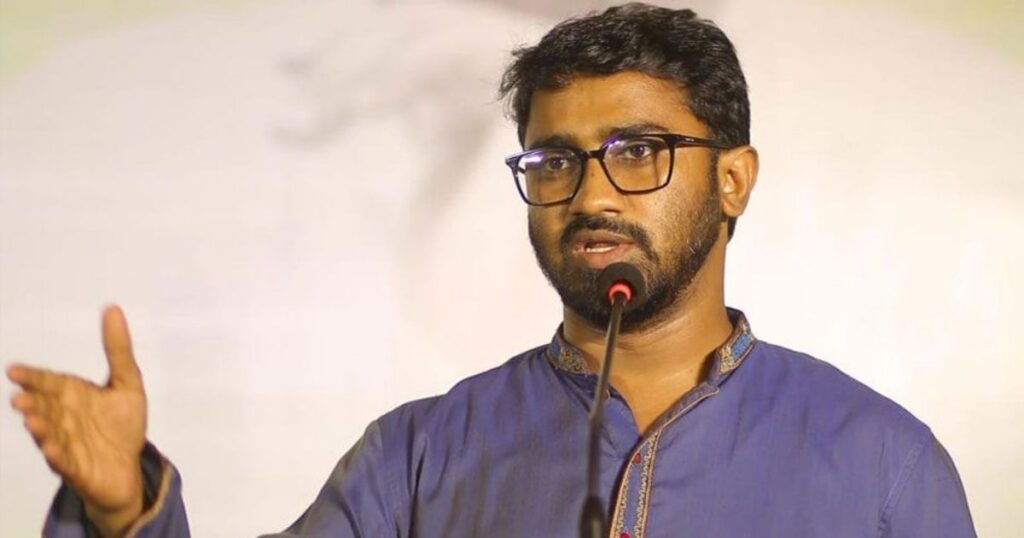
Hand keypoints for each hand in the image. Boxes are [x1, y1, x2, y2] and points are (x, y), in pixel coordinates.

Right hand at [7, 305, 147, 536]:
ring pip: (48, 434)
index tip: (13, 370)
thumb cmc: (121, 424)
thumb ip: (118, 349)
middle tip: (19, 398)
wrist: (128, 468)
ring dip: (40, 428)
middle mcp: (63, 418)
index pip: (49, 383)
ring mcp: (66, 444)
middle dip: (31, 403)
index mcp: (72, 396)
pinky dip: (57, 456)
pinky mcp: (75, 468)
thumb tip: (112, 308)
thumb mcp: (127, 383)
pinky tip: (52, 449)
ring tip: (31, 420)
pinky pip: (64, 462)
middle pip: (44, 408)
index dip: (32, 378)